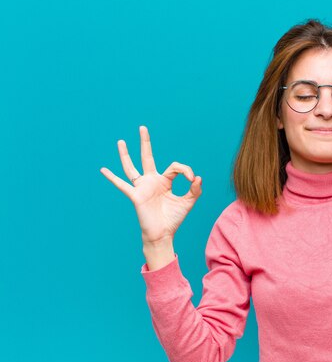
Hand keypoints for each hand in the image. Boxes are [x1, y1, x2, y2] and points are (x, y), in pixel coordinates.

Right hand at [100, 126, 201, 243]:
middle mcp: (151, 181)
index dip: (185, 170)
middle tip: (143, 127)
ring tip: (121, 141)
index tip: (192, 180)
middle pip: (147, 157)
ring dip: (125, 155)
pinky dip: (112, 178)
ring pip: (131, 167)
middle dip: (145, 142)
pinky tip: (103, 170)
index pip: (174, 167)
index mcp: (164, 181)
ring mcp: (142, 187)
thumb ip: (195, 190)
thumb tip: (197, 177)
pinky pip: (122, 185)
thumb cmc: (174, 218)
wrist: (163, 234)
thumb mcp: (188, 202)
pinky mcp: (136, 196)